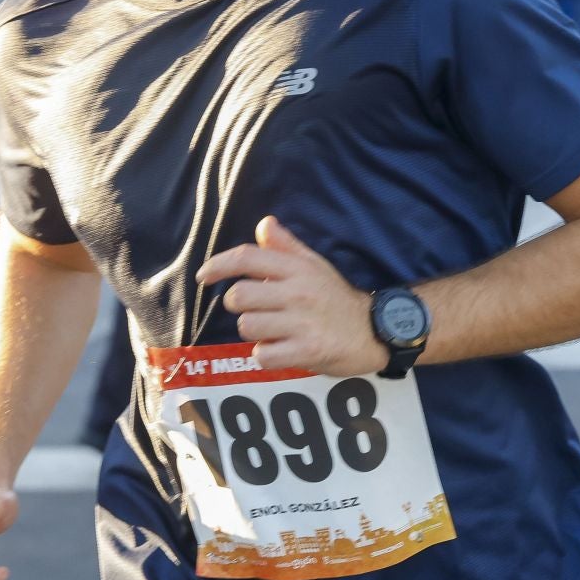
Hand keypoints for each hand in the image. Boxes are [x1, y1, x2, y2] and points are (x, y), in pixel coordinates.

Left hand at [199, 217, 381, 374]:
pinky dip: (267, 355)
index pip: (247, 258)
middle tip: (257, 310)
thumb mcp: (316, 265)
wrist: (375, 331)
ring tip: (274, 331)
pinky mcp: (308, 351)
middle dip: (240, 306)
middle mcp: (299, 293)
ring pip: (248, 327)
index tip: (204, 276)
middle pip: (239, 296)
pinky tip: (282, 349)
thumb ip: (287, 247)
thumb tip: (264, 224)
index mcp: (298, 269)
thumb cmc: (337, 297)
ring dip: (255, 332)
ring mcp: (303, 323)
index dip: (218, 265)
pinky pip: (264, 355)